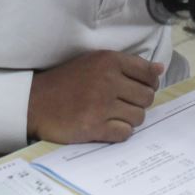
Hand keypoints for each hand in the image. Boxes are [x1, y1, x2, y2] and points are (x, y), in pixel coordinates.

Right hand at [27, 51, 162, 142]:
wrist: (34, 103)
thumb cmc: (65, 82)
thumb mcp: (93, 63)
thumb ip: (126, 65)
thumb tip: (159, 69)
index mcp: (108, 61)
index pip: (148, 73)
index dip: (149, 84)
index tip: (138, 90)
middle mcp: (107, 80)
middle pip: (147, 97)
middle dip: (138, 103)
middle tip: (122, 105)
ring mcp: (101, 105)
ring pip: (139, 117)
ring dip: (129, 119)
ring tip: (112, 116)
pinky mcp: (94, 127)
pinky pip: (124, 133)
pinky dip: (119, 133)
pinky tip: (106, 127)